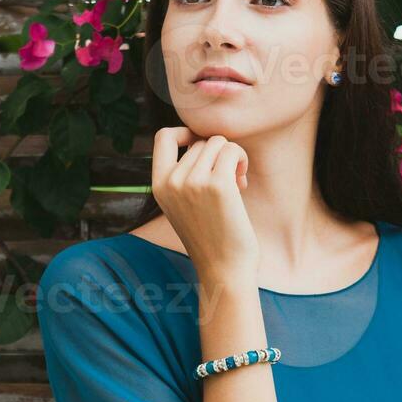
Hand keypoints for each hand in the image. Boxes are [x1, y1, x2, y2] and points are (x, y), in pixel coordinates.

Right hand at [150, 127, 257, 279]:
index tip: (201, 146)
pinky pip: (232, 151)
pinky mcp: (218, 184)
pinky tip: (242, 183)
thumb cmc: (210, 237)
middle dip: (218, 156)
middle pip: (201, 141)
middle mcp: (172, 181)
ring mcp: (194, 182)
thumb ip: (184, 175)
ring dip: (232, 157)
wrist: (223, 269)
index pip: (163, 137)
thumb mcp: (183, 204)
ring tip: (236, 183)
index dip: (184, 132)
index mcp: (159, 186)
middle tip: (228, 181)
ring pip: (218, 143)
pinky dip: (241, 160)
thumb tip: (204, 139)